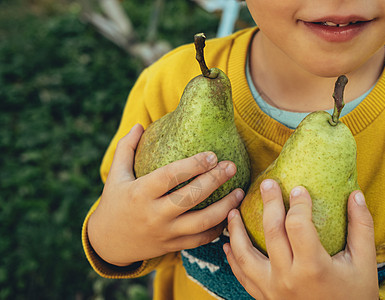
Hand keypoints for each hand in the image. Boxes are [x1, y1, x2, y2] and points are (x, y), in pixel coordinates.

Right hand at [87, 124, 243, 265]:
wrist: (108, 244)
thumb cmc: (114, 203)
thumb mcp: (115, 176)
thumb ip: (126, 149)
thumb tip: (139, 125)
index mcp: (140, 193)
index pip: (170, 176)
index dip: (193, 165)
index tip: (212, 155)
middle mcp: (153, 214)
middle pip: (190, 198)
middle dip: (214, 181)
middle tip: (231, 167)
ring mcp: (164, 233)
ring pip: (201, 222)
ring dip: (224, 207)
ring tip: (240, 192)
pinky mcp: (172, 246)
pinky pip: (200, 239)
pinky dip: (217, 228)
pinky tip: (229, 214)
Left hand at [224, 179, 377, 298]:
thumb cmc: (355, 296)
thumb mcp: (364, 263)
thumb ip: (361, 227)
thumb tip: (356, 194)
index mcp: (313, 267)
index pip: (298, 225)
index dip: (298, 203)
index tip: (299, 189)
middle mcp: (288, 278)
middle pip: (271, 232)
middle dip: (268, 204)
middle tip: (266, 184)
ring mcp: (272, 290)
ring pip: (245, 255)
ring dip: (235, 231)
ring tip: (232, 212)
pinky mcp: (265, 298)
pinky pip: (242, 276)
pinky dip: (232, 259)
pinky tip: (227, 245)